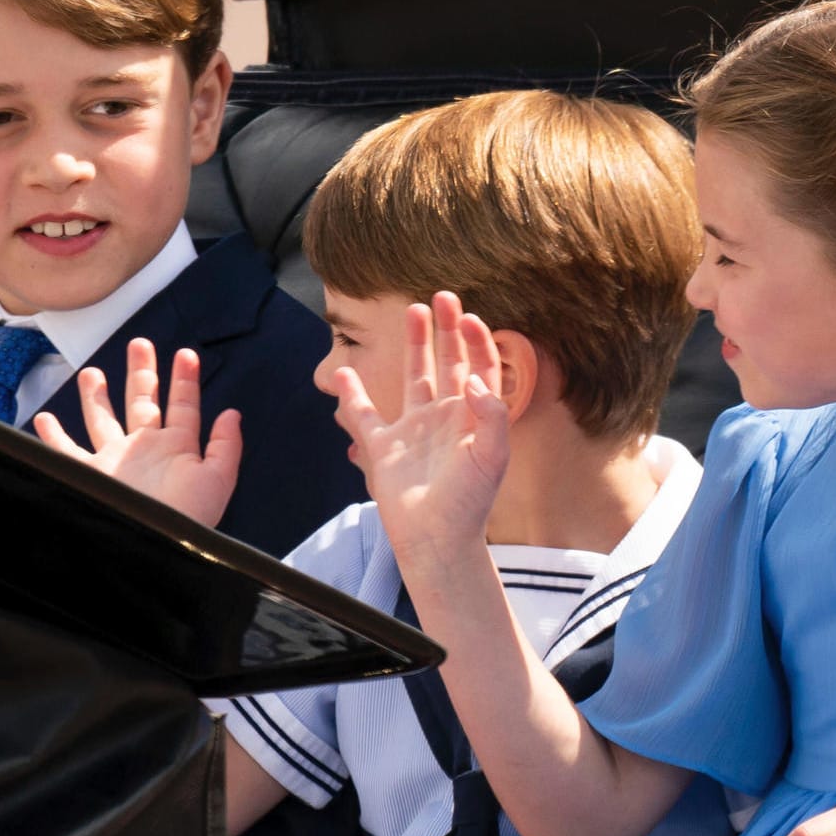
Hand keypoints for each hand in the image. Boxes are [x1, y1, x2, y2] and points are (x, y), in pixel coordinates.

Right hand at [33, 337, 240, 525]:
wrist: (154, 547)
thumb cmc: (188, 519)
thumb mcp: (217, 479)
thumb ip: (226, 446)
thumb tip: (232, 413)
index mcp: (176, 448)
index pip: (183, 406)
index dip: (186, 380)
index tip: (187, 355)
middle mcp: (144, 450)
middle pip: (142, 402)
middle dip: (142, 373)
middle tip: (140, 345)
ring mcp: (115, 462)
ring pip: (103, 420)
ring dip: (98, 396)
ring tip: (92, 372)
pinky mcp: (90, 475)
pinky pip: (67, 452)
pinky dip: (53, 437)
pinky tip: (45, 420)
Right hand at [329, 291, 508, 564]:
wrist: (437, 539)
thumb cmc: (469, 502)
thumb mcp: (492, 457)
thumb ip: (492, 415)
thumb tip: (476, 379)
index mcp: (474, 418)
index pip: (480, 368)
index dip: (477, 341)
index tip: (469, 317)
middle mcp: (446, 418)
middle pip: (449, 362)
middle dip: (448, 330)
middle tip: (444, 296)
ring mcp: (414, 430)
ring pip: (414, 377)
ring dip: (414, 345)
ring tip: (414, 311)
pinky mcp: (385, 448)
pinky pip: (364, 415)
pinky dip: (353, 394)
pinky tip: (343, 372)